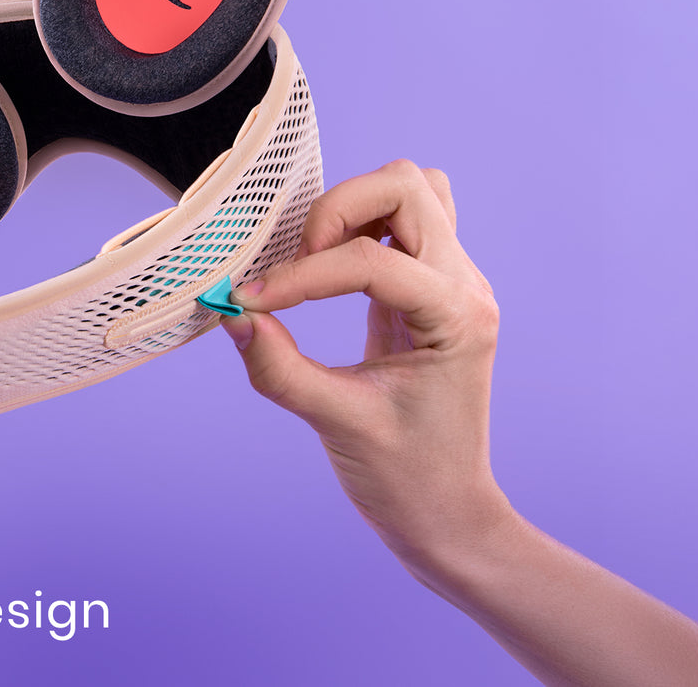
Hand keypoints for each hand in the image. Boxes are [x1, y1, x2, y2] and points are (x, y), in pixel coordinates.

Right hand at [221, 159, 512, 569]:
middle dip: (337, 211)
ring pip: (412, 188)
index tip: (248, 302)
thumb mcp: (337, 422)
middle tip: (295, 265)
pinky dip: (361, 224)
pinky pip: (404, 220)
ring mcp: (453, 280)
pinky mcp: (429, 287)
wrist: (447, 511)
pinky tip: (326, 266)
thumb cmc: (407, 478)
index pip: (372, 260)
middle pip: (407, 185)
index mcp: (456, 317)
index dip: (301, 275)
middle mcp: (465, 285)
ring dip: (353, 208)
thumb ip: (279, 367)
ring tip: (312, 261)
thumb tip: (233, 315)